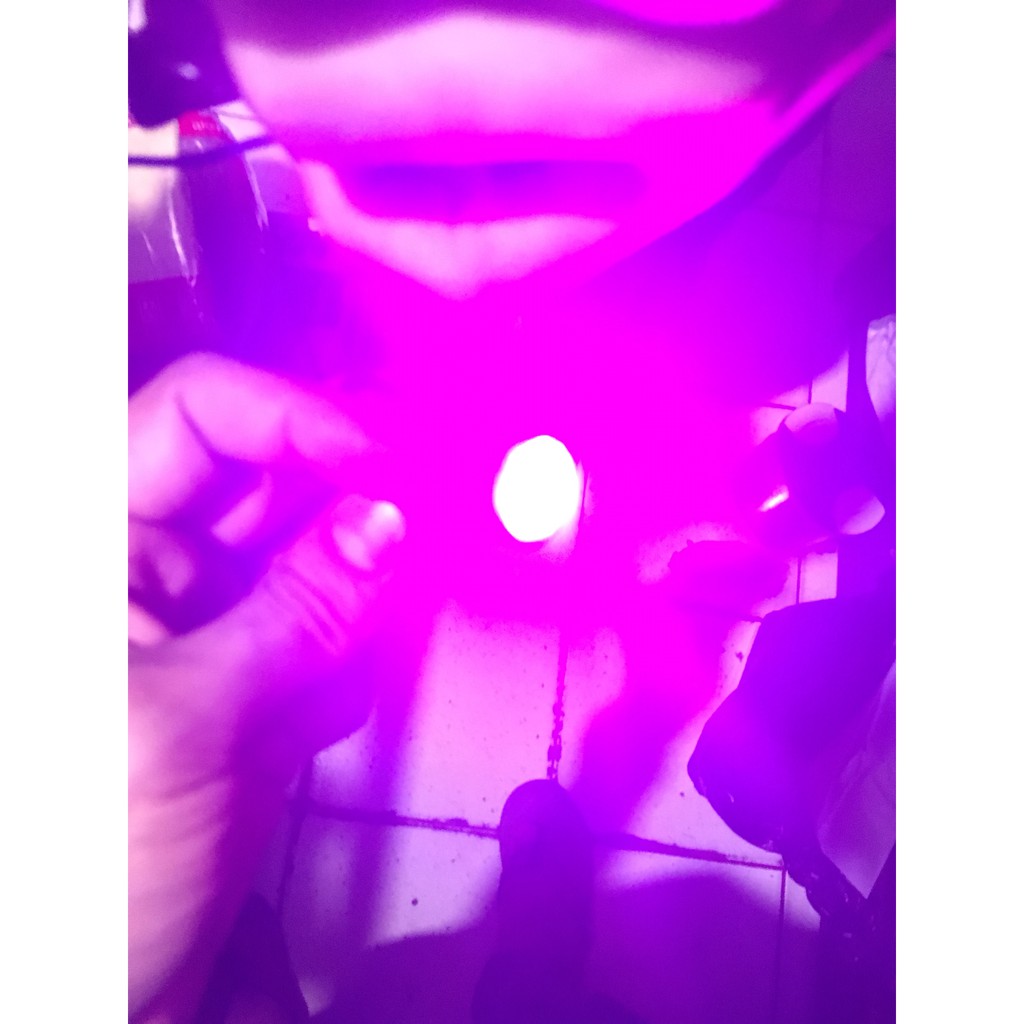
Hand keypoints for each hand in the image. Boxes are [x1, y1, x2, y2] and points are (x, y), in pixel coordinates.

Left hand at [128, 354, 404, 1023]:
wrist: (99, 996)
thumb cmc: (81, 867)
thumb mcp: (193, 720)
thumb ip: (304, 609)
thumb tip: (391, 521)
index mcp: (88, 544)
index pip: (197, 415)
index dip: (297, 418)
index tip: (390, 459)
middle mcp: (142, 564)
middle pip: (268, 477)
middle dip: (353, 500)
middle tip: (432, 522)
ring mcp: (199, 618)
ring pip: (308, 553)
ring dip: (357, 588)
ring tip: (363, 641)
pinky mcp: (245, 670)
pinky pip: (320, 624)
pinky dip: (348, 650)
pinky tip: (328, 703)